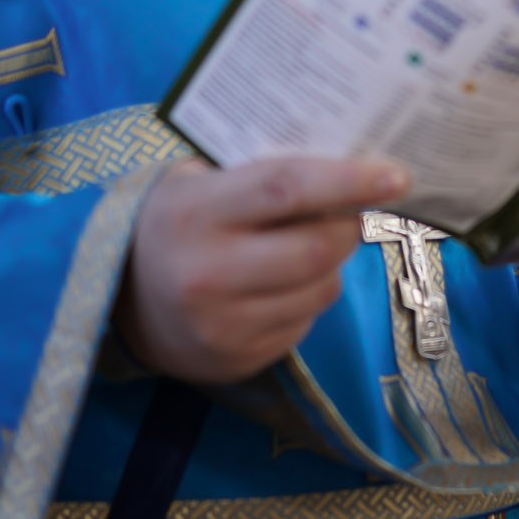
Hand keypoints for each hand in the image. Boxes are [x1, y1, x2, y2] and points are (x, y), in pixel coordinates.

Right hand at [118, 156, 408, 384]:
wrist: (120, 299)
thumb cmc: (175, 221)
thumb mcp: (200, 181)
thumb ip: (264, 171)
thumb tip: (354, 159)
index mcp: (195, 212)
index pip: (287, 189)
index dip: (349, 180)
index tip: (398, 175)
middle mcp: (206, 273)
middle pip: (315, 248)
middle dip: (348, 226)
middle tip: (351, 210)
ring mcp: (222, 324)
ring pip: (320, 289)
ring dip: (331, 264)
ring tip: (303, 246)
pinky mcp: (237, 359)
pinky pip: (305, 322)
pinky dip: (308, 298)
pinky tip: (278, 284)